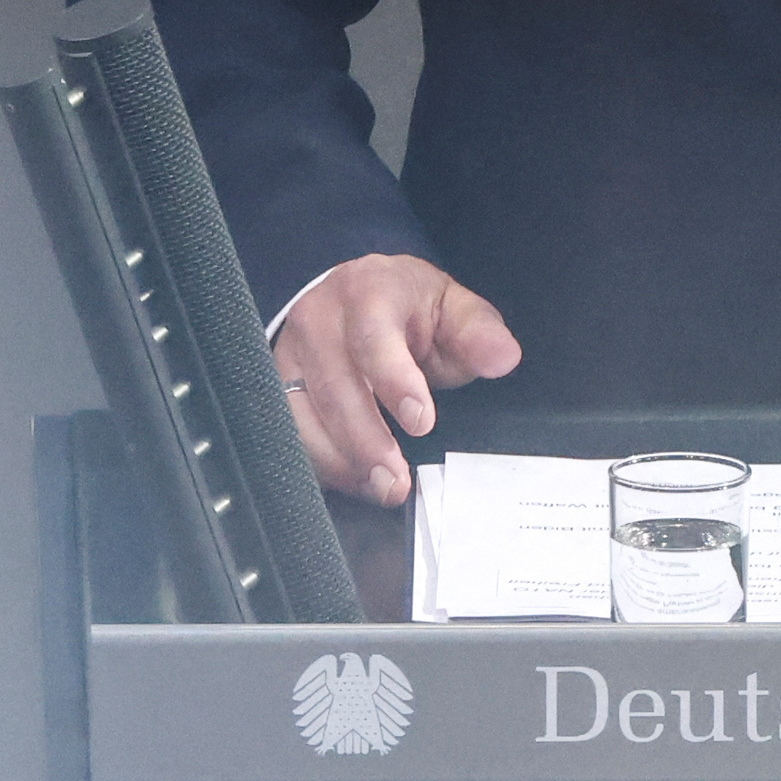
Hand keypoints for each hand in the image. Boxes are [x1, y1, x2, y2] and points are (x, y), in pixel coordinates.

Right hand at [275, 252, 522, 505]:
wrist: (357, 294)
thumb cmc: (410, 307)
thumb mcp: (452, 308)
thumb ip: (478, 334)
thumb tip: (503, 358)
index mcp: (368, 290)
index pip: (373, 336)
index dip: (394, 381)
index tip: (423, 423)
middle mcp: (319, 318)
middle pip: (334, 385)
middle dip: (365, 440)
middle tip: (396, 481)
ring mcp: (290, 352)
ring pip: (301, 415)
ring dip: (340, 461)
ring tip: (380, 489)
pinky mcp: (277, 384)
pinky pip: (288, 432)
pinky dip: (320, 464)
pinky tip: (354, 482)